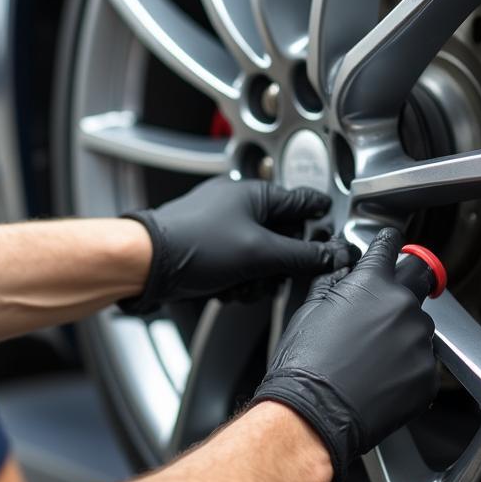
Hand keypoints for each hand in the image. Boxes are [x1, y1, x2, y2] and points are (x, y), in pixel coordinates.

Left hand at [120, 177, 355, 311]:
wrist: (147, 264)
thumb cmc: (193, 244)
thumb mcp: (259, 252)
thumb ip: (301, 255)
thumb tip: (331, 255)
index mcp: (254, 193)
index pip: (302, 202)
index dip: (320, 221)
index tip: (333, 236)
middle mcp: (238, 205)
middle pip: (282, 236)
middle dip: (278, 263)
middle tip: (273, 275)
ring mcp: (222, 227)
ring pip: (260, 256)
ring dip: (255, 277)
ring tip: (242, 284)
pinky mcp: (209, 249)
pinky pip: (238, 266)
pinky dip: (236, 281)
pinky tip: (226, 288)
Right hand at [252, 227, 439, 481]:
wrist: (313, 417)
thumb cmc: (305, 367)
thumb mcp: (310, 310)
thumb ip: (333, 281)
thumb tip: (341, 269)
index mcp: (372, 283)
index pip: (390, 245)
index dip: (387, 243)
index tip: (390, 245)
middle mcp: (402, 305)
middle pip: (420, 278)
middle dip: (406, 282)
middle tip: (387, 300)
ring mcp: (419, 341)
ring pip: (420, 324)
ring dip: (404, 330)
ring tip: (375, 354)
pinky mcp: (428, 375)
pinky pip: (424, 360)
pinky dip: (408, 365)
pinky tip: (383, 377)